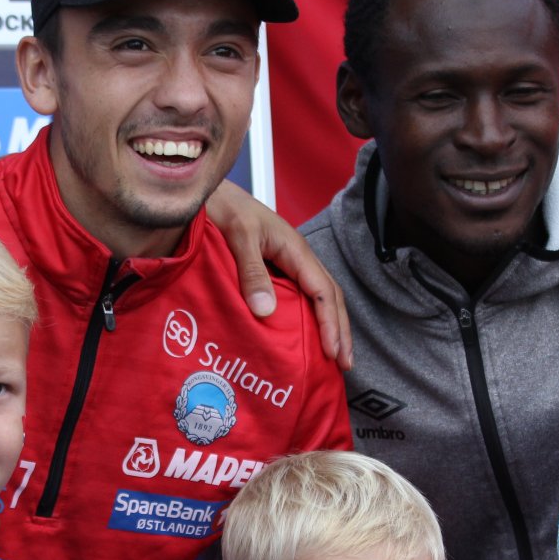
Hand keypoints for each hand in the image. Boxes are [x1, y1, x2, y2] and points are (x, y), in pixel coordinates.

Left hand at [207, 181, 352, 369]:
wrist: (214, 195)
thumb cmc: (227, 210)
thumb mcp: (239, 238)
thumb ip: (252, 272)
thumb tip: (265, 311)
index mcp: (296, 250)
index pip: (323, 292)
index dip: (330, 324)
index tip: (333, 352)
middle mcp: (298, 259)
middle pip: (330, 298)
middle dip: (340, 330)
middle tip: (345, 364)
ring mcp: (289, 264)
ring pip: (319, 298)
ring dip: (330, 326)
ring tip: (334, 355)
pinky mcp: (277, 269)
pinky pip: (301, 296)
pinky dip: (310, 319)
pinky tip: (307, 336)